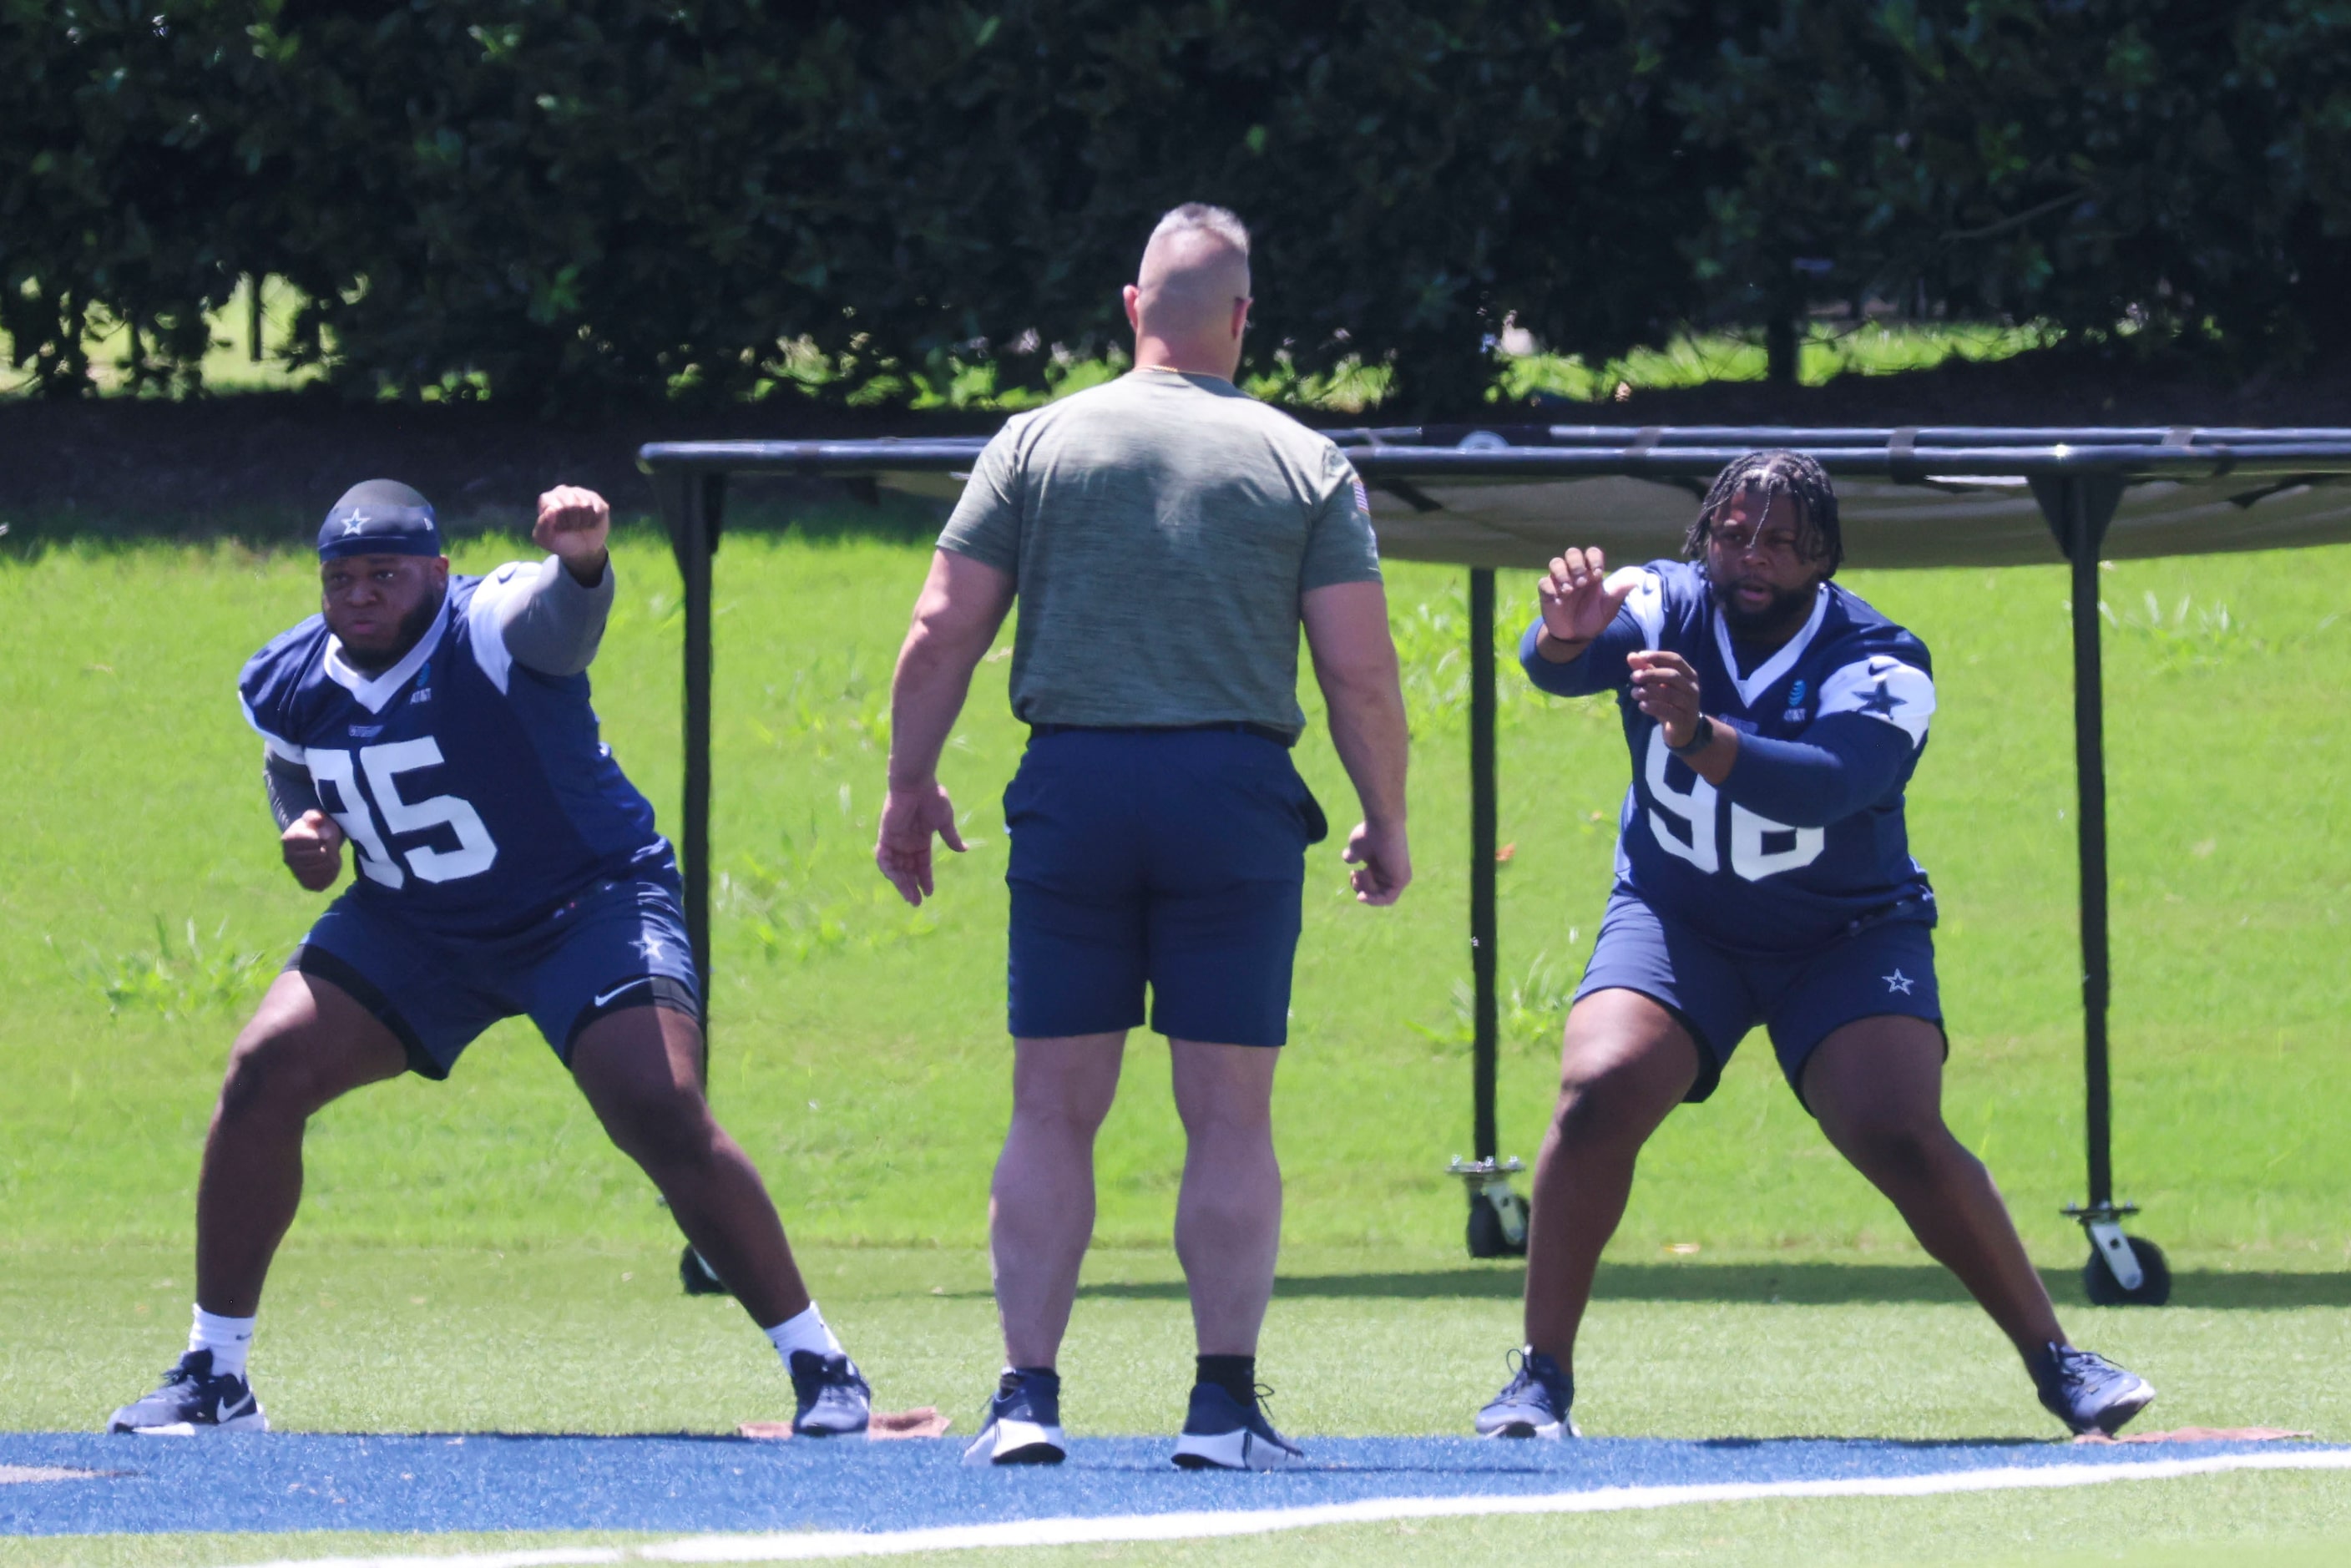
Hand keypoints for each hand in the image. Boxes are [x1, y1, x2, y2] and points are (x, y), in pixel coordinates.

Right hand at [281, 809, 345, 891]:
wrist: (313, 845)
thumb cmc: (316, 828)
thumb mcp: (315, 817)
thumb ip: (315, 816)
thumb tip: (315, 820)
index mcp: (288, 839)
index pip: (317, 840)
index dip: (326, 835)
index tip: (321, 835)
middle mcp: (288, 858)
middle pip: (322, 855)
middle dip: (331, 848)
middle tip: (328, 845)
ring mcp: (296, 872)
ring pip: (327, 868)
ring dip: (335, 859)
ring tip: (330, 853)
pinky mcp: (307, 884)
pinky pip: (326, 880)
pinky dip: (334, 872)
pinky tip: (330, 865)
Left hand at [534, 485, 610, 583]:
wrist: (581, 550)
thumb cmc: (561, 542)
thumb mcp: (546, 539)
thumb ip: (543, 526)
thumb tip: (551, 509)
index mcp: (547, 499)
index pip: (558, 508)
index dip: (562, 523)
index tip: (559, 528)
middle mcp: (562, 491)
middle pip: (572, 505)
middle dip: (573, 522)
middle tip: (571, 527)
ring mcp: (580, 493)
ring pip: (586, 505)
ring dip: (584, 521)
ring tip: (580, 525)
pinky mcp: (595, 499)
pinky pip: (599, 509)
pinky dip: (595, 521)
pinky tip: (590, 522)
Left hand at [875, 780, 966, 906]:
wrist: (916, 783)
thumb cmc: (932, 798)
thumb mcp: (944, 821)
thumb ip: (950, 837)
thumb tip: (963, 850)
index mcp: (920, 839)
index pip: (921, 864)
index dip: (925, 879)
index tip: (929, 893)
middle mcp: (906, 843)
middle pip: (907, 870)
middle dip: (911, 886)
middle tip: (916, 902)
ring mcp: (895, 840)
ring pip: (895, 868)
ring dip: (900, 883)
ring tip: (908, 896)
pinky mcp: (885, 836)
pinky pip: (883, 858)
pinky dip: (888, 869)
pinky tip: (896, 880)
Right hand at [1342, 818, 1410, 905]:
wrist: (1381, 825)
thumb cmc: (1369, 833)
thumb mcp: (1357, 848)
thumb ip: (1353, 856)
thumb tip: (1349, 859)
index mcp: (1382, 865)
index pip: (1372, 885)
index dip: (1359, 884)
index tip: (1353, 873)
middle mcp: (1392, 872)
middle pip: (1375, 892)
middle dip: (1360, 887)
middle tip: (1355, 874)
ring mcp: (1399, 876)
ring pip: (1380, 896)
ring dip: (1366, 888)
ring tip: (1362, 872)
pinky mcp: (1402, 879)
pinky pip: (1388, 899)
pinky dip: (1374, 899)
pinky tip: (1363, 896)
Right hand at [1536, 546, 1633, 653]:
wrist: (1576, 636)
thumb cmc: (1594, 618)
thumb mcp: (1609, 607)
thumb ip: (1620, 592)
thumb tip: (1637, 579)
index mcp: (1592, 573)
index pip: (1592, 553)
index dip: (1594, 558)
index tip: (1597, 574)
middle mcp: (1575, 573)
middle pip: (1572, 553)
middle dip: (1577, 564)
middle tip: (1582, 582)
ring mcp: (1560, 582)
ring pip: (1556, 563)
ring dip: (1562, 573)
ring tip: (1569, 590)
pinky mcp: (1547, 592)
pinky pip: (1544, 582)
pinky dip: (1550, 588)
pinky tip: (1558, 598)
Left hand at [1627, 649, 1704, 747]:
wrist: (1684, 730)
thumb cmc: (1670, 702)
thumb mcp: (1658, 685)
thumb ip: (1646, 670)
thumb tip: (1631, 655)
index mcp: (1688, 675)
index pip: (1675, 659)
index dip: (1659, 656)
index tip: (1641, 655)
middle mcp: (1692, 687)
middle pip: (1673, 675)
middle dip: (1651, 674)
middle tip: (1633, 677)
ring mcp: (1690, 704)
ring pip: (1669, 694)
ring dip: (1648, 691)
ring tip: (1634, 692)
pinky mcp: (1683, 719)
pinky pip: (1668, 711)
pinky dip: (1653, 707)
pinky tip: (1641, 705)